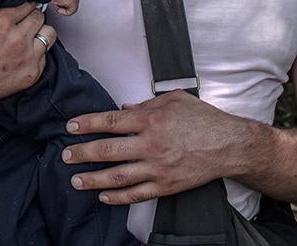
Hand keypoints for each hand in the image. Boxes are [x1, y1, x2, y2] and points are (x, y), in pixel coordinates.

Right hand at [0, 3, 56, 111]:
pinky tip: (24, 52)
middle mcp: (17, 39)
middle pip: (39, 15)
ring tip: (29, 34)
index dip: (23, 3)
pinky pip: (45, 54)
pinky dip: (37, 51)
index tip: (19, 6)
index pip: (27, 3)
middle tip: (22, 19)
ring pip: (49, 33)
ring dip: (40, 31)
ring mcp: (27, 58)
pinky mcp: (32, 74)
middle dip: (31, 15)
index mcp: (0, 22)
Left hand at [61, 90, 251, 203]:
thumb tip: (122, 109)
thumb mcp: (173, 99)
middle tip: (65, 156)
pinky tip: (103, 196)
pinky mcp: (166, 185)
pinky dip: (118, 197)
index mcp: (150, 120)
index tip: (70, 127)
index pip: (109, 122)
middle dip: (82, 153)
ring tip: (76, 180)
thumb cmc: (203, 119)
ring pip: (118, 176)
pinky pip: (137, 194)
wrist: (230, 145)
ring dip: (93, 179)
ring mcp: (157, 167)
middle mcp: (150, 144)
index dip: (86, 124)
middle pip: (107, 150)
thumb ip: (145, 103)